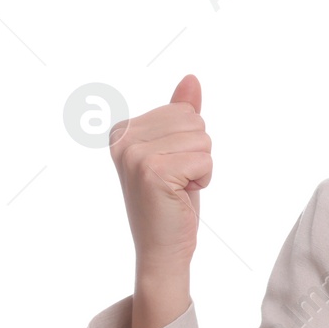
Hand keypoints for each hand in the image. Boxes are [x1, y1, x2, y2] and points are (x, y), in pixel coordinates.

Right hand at [110, 73, 211, 276]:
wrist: (162, 247)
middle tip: (177, 180)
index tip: (170, 168)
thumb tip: (191, 79)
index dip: (189, 142)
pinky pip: (205, 159)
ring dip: (201, 166)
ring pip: (202, 139)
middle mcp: (123, 139)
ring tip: (179, 187)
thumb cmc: (172, 201)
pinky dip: (203, 179)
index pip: (183, 111)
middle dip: (197, 152)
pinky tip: (183, 195)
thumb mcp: (177, 151)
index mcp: (123, 130)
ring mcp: (135, 154)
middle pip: (194, 122)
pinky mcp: (153, 171)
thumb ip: (180, 114)